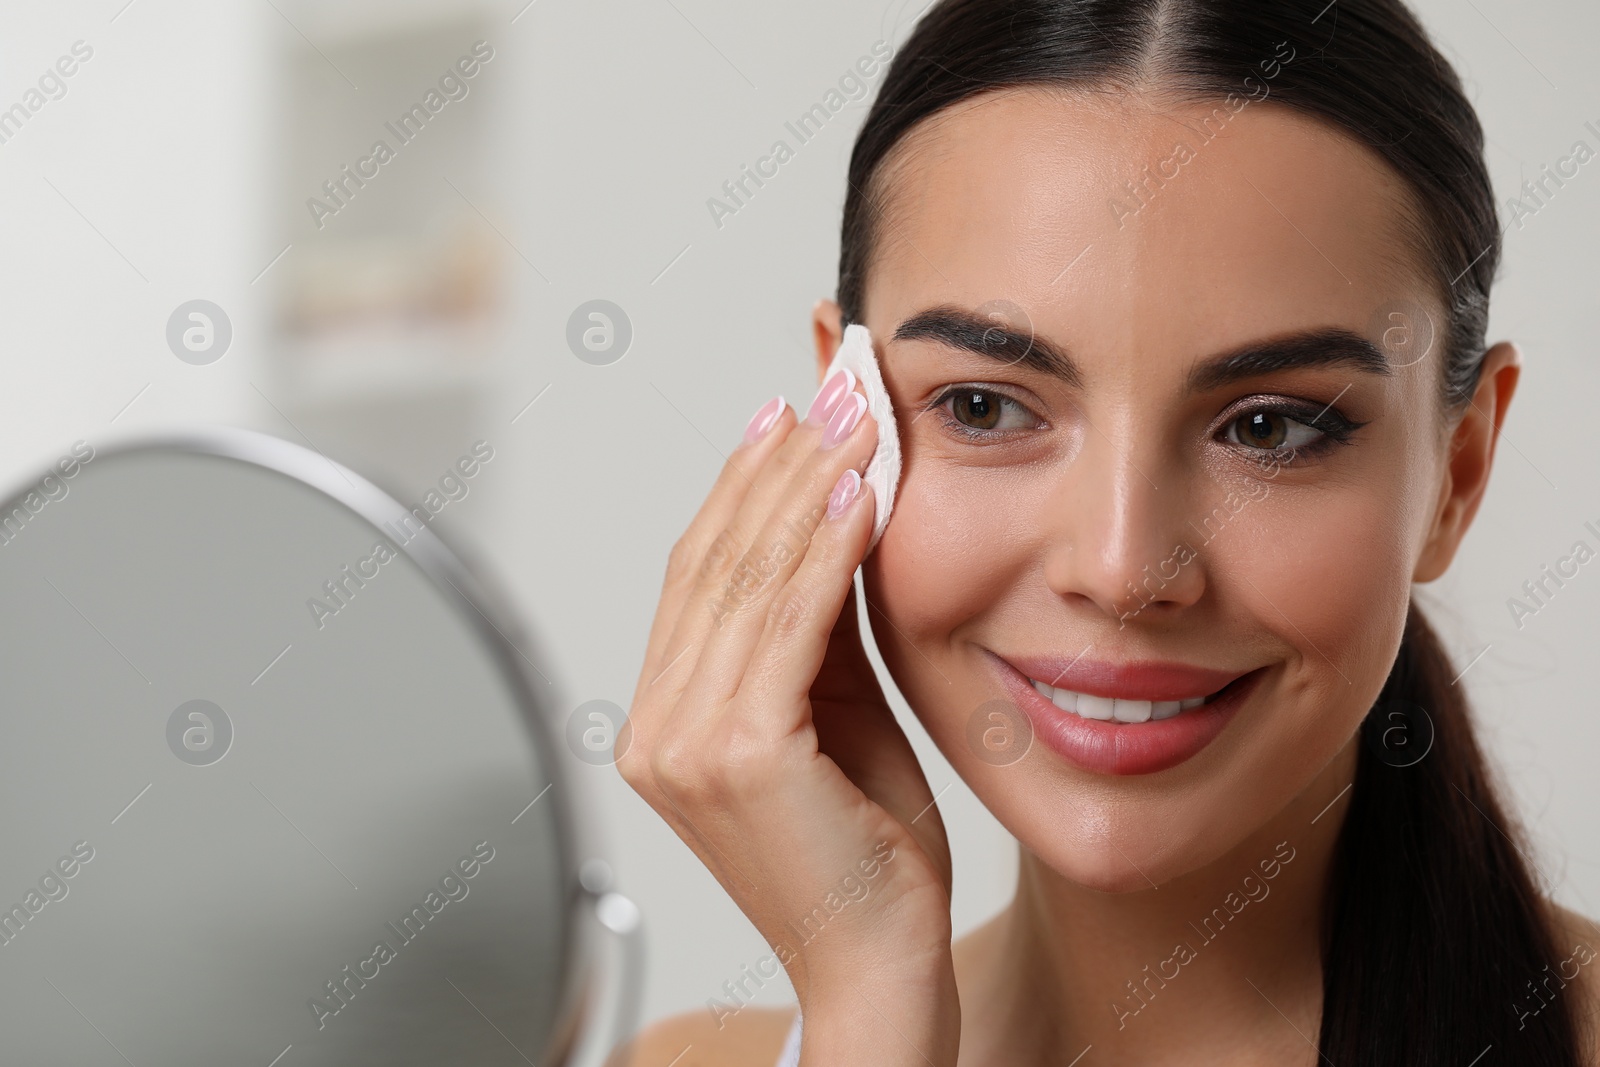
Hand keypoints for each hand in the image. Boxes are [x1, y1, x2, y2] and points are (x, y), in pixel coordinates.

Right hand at [617, 384, 958, 1062]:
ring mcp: (684, 745)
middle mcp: (658, 727)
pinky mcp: (735, 758)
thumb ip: (818, 626)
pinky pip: (785, 625)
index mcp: (667, 718)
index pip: (700, 571)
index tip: (788, 413)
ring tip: (853, 416)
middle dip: (778, 464)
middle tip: (831, 388)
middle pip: (714, 561)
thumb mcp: (836, 713)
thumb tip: (831, 515)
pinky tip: (857, 492)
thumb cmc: (865, 853)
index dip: (743, 484)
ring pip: (745, 580)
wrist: (878, 966)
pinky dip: (822, 550)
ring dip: (805, 487)